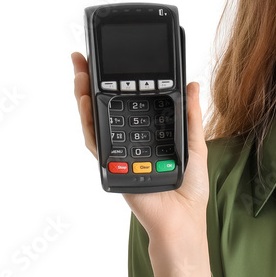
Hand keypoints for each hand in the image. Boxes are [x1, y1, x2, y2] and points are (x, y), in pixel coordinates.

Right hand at [71, 51, 209, 236]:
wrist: (183, 217)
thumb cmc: (190, 188)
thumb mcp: (194, 144)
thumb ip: (190, 116)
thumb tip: (192, 85)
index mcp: (146, 135)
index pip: (127, 103)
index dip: (115, 83)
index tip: (109, 61)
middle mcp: (128, 142)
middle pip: (104, 108)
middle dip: (91, 83)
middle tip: (83, 59)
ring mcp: (117, 154)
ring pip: (94, 122)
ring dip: (84, 97)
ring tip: (81, 74)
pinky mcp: (112, 166)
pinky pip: (96, 142)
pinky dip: (89, 122)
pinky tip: (87, 102)